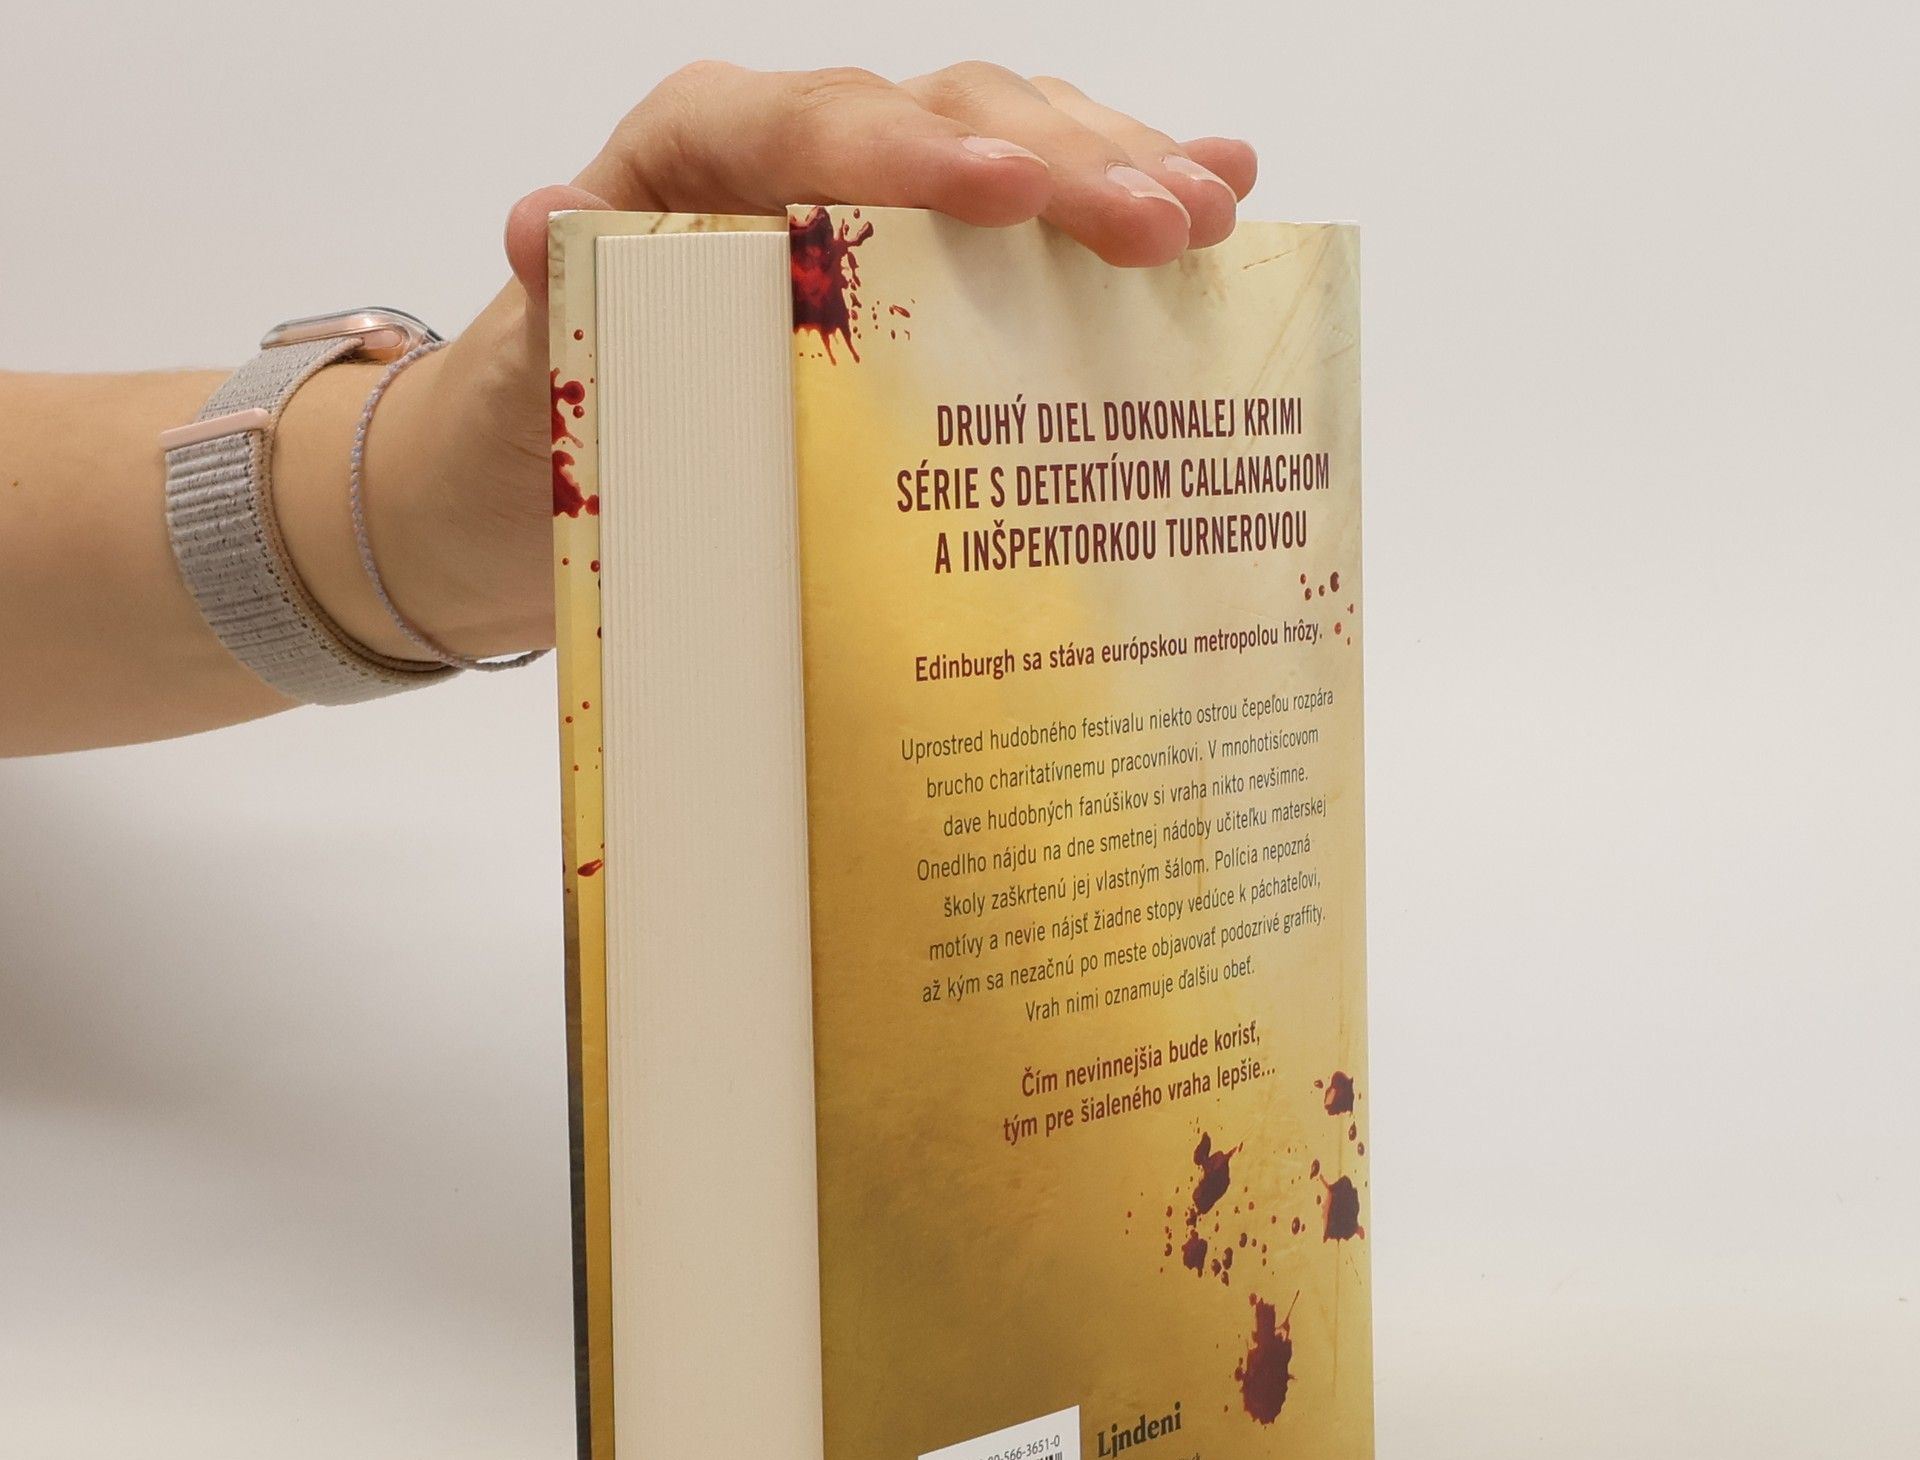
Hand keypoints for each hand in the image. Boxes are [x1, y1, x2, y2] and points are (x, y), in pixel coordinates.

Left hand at [297, 64, 1256, 667]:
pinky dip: (1113, 198)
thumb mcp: (530, 375)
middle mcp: (793, 152)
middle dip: (1060, 167)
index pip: (812, 128)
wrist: (533, 475)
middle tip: (1161, 229)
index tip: (1007, 193)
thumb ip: (554, 300)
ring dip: (1115, 173)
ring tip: (1211, 213)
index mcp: (695, 156)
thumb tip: (544, 223)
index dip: (915, 151)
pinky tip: (1217, 196)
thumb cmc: (538, 423)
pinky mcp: (917, 261)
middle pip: (942, 121)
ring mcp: (868, 201)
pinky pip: (1025, 213)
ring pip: (1008, 144)